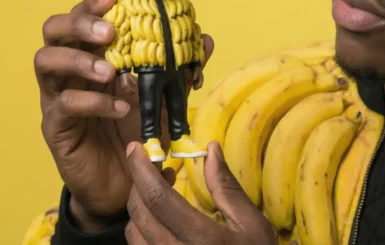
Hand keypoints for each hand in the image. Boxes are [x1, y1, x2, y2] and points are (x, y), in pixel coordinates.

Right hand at [34, 0, 214, 231]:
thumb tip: (205, 39)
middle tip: (109, 32)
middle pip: (54, 30)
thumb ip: (182, 68)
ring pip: (46, 61)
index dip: (93, 3)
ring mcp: (56, 96)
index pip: (82, 18)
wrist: (124, 182)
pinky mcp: (56, 126)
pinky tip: (119, 107)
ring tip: (110, 72)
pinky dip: (92, 101)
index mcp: (92, 55)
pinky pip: (63, 104)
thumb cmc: (137, 132)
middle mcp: (69, 70)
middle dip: (80, 22)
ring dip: (79, 59)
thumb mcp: (165, 97)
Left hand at [124, 141, 277, 244]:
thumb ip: (227, 187)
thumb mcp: (252, 224)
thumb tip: (211, 149)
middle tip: (158, 169)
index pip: (158, 199)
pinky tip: (162, 223)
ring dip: (140, 208)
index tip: (135, 148)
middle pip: (139, 213)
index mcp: (202, 239)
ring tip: (161, 196)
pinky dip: (142, 230)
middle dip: (139, 184)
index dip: (141, 170)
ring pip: (133, 234)